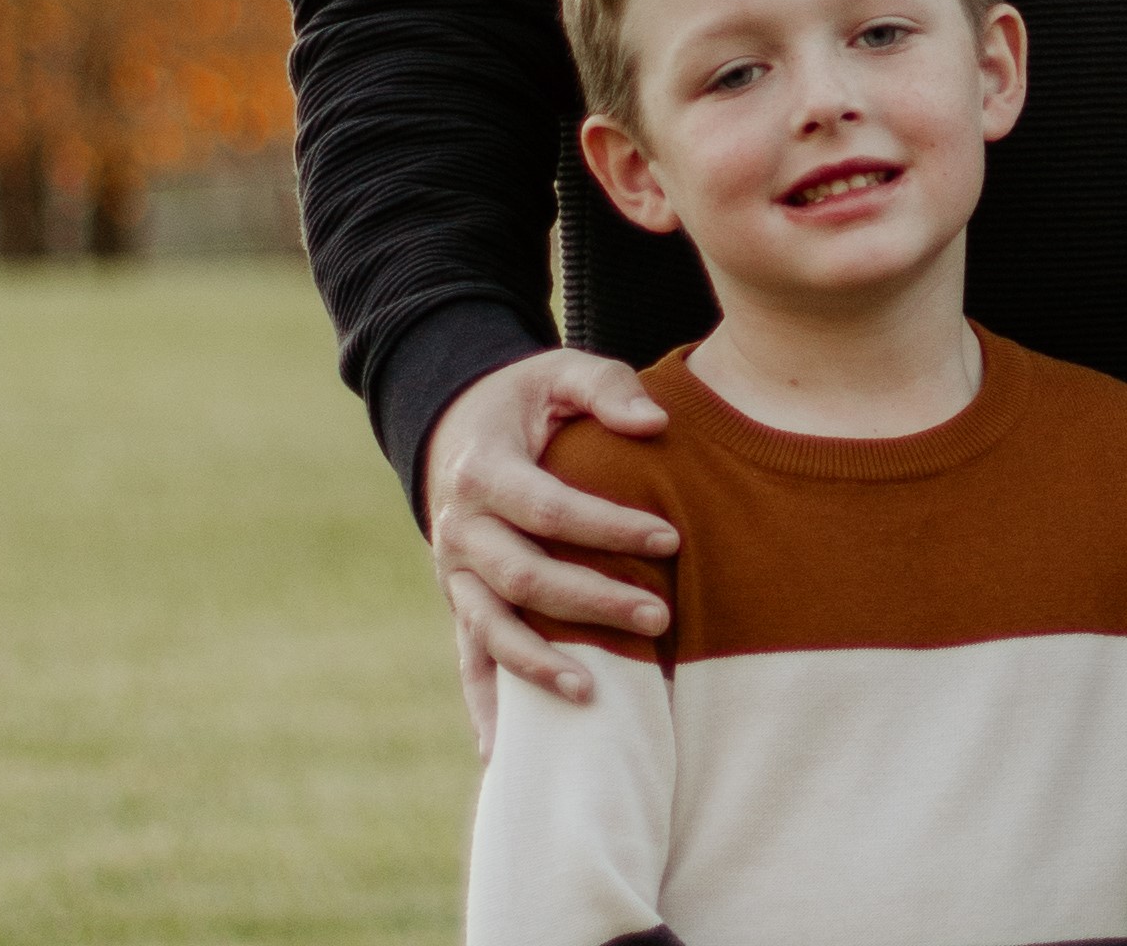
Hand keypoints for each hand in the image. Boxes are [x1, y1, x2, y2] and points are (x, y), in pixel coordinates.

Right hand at [425, 350, 676, 753]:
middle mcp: (460, 530)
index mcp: (485, 471)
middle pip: (525, 578)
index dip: (609, 528)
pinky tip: (506, 753)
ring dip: (540, 666)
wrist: (455, 424)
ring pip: (491, 630)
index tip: (672, 541)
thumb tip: (656, 425)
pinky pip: (468, 660)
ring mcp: (454, 575)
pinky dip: (485, 706)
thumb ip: (607, 388)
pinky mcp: (459, 603)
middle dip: (593, 603)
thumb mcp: (560, 372)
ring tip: (596, 695)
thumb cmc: (525, 400)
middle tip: (662, 618)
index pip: (550, 509)